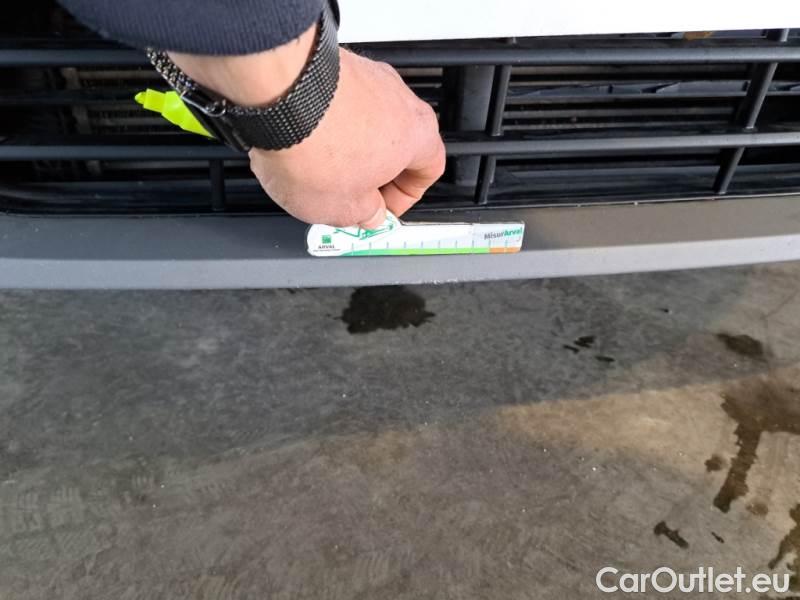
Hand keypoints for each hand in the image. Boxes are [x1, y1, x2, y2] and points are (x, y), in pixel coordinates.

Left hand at [170, 33, 445, 228]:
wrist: (277, 94)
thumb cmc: (316, 145)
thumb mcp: (343, 209)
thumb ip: (364, 215)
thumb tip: (368, 213)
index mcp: (417, 136)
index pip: (430, 169)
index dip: (406, 197)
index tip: (382, 209)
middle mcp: (399, 100)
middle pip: (396, 145)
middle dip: (373, 173)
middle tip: (351, 194)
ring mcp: (367, 77)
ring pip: (366, 123)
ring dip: (349, 148)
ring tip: (318, 169)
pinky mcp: (334, 66)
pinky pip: (337, 104)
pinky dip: (325, 124)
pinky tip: (301, 143)